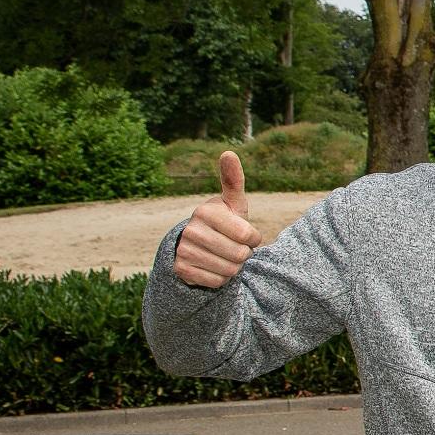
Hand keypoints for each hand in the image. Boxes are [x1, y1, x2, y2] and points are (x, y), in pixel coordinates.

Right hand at [172, 152, 264, 288]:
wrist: (196, 247)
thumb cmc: (224, 222)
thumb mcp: (232, 203)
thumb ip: (233, 180)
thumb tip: (228, 152)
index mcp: (206, 211)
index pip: (248, 236)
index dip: (253, 239)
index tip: (245, 234)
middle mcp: (191, 230)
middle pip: (240, 255)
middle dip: (243, 254)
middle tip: (233, 247)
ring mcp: (184, 250)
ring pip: (230, 271)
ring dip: (233, 268)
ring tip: (224, 256)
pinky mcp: (181, 270)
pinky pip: (216, 282)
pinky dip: (220, 279)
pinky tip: (212, 267)